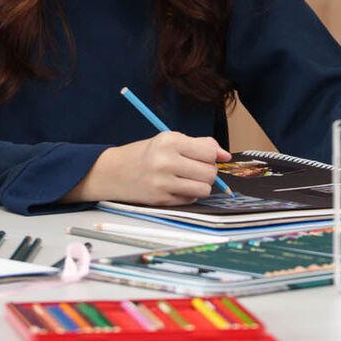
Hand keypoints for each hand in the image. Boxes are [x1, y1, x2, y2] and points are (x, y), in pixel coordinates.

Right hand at [65, 133, 231, 205]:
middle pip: (209, 173)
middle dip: (209, 172)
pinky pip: (191, 200)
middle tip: (197, 168)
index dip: (214, 156)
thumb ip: (200, 145)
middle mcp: (166, 162)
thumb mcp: (170, 139)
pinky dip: (189, 195)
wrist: (115, 172)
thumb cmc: (147, 153)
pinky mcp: (161, 200)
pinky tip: (177, 187)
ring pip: (203, 189)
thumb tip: (226, 156)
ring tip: (189, 179)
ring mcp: (163, 184)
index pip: (209, 152)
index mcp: (170, 141)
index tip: (210, 157)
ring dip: (201, 185)